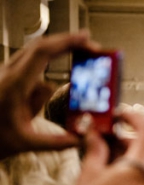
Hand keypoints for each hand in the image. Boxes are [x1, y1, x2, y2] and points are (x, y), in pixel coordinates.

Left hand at [0, 31, 98, 158]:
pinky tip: (63, 74)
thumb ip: (55, 142)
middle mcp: (9, 74)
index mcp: (14, 85)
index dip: (66, 42)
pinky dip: (50, 65)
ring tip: (82, 57)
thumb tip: (80, 139)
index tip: (86, 39)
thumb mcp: (25, 143)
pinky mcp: (9, 78)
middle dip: (68, 42)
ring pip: (36, 53)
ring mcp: (7, 74)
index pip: (42, 53)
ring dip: (59, 51)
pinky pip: (32, 66)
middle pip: (40, 46)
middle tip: (91, 46)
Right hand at [60, 109, 143, 184]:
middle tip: (103, 138)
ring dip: (129, 155)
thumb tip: (96, 133)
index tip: (119, 114)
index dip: (133, 117)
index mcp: (140, 168)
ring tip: (104, 159)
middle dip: (126, 139)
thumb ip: (97, 149)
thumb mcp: (89, 174)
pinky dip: (134, 172)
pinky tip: (114, 175)